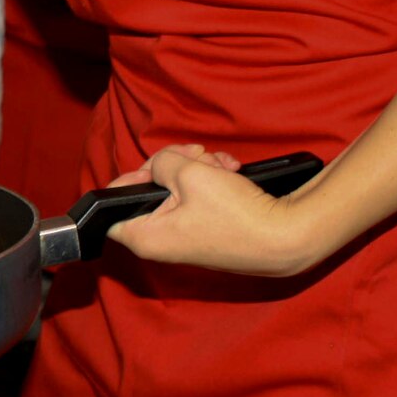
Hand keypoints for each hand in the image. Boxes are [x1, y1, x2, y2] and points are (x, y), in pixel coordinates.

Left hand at [106, 145, 319, 277]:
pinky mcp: (204, 229)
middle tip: (195, 155)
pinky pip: (196, 196)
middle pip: (149, 188)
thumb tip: (159, 167)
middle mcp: (160, 241)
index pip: (112, 205)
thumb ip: (162, 162)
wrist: (284, 236)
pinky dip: (212, 179)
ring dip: (198, 167)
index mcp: (144, 236)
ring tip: (222, 165)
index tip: (156, 166)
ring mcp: (183, 236)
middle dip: (174, 163)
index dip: (131, 176)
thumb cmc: (236, 215)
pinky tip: (230, 171)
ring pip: (176, 187)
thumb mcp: (190, 173)